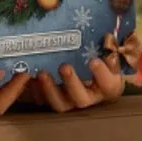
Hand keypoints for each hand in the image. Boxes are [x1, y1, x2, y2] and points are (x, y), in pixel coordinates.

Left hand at [22, 32, 137, 111]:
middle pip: (80, 98)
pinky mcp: (55, 100)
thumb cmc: (106, 62)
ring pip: (60, 104)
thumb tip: (107, 36)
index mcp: (108, 87)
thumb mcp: (111, 54)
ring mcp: (71, 101)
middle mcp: (90, 98)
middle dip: (71, 83)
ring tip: (42, 73)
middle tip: (64, 66)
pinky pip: (43, 101)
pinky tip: (30, 79)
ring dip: (49, 89)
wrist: (97, 78)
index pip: (108, 83)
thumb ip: (110, 47)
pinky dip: (35, 92)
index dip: (101, 74)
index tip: (94, 61)